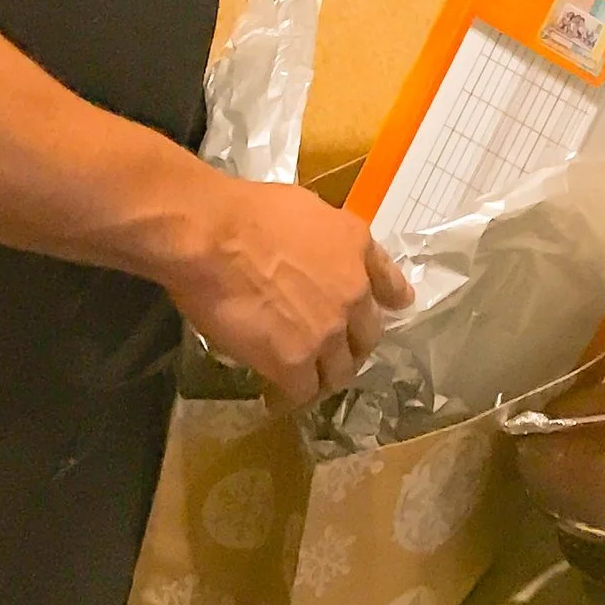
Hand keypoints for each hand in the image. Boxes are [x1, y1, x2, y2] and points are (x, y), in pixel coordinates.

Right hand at [162, 173, 412, 404]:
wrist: (213, 236)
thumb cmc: (246, 211)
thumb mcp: (305, 208)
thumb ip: (325, 240)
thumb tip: (316, 259)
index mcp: (356, 247)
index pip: (390, 285)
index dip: (390, 301)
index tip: (391, 308)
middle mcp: (353, 293)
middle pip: (367, 338)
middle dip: (351, 347)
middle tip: (329, 351)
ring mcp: (328, 331)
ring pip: (340, 372)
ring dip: (325, 376)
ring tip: (304, 379)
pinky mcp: (296, 361)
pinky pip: (305, 391)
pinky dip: (293, 395)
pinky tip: (279, 394)